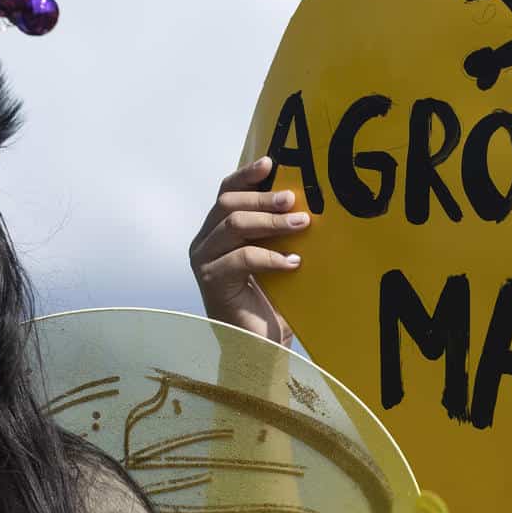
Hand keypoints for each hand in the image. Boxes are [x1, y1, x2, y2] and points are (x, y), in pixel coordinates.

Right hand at [189, 157, 307, 345]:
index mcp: (217, 232)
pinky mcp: (211, 283)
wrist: (261, 350)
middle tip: (294, 201)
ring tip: (301, 225)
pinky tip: (293, 263)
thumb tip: (307, 202)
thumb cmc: (273, 304)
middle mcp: (204, 243)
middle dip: (263, 198)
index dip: (246, 175)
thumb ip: (280, 232)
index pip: (226, 192)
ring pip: (233, 226)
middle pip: (228, 204)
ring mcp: (204, 262)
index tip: (270, 162)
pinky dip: (270, 257)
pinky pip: (241, 258)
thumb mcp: (278, 258)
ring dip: (271, 222)